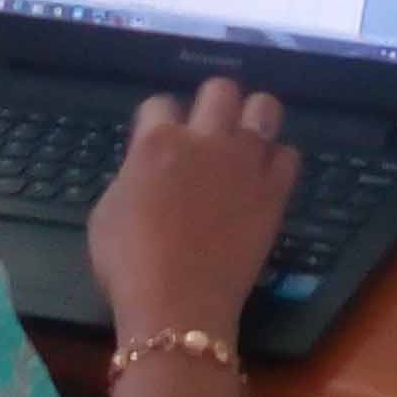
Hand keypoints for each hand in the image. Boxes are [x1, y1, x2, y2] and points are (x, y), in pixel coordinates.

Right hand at [86, 78, 300, 342]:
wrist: (177, 306)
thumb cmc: (130, 265)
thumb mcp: (107, 212)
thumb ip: (131, 175)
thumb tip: (145, 167)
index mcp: (157, 142)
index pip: (159, 102)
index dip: (158, 119)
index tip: (159, 136)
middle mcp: (206, 140)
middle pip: (220, 89)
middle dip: (211, 103)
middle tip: (208, 129)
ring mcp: (245, 163)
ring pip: (264, 108)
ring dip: (253, 117)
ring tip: (244, 138)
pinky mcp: (274, 191)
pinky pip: (288, 154)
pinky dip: (276, 161)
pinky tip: (263, 176)